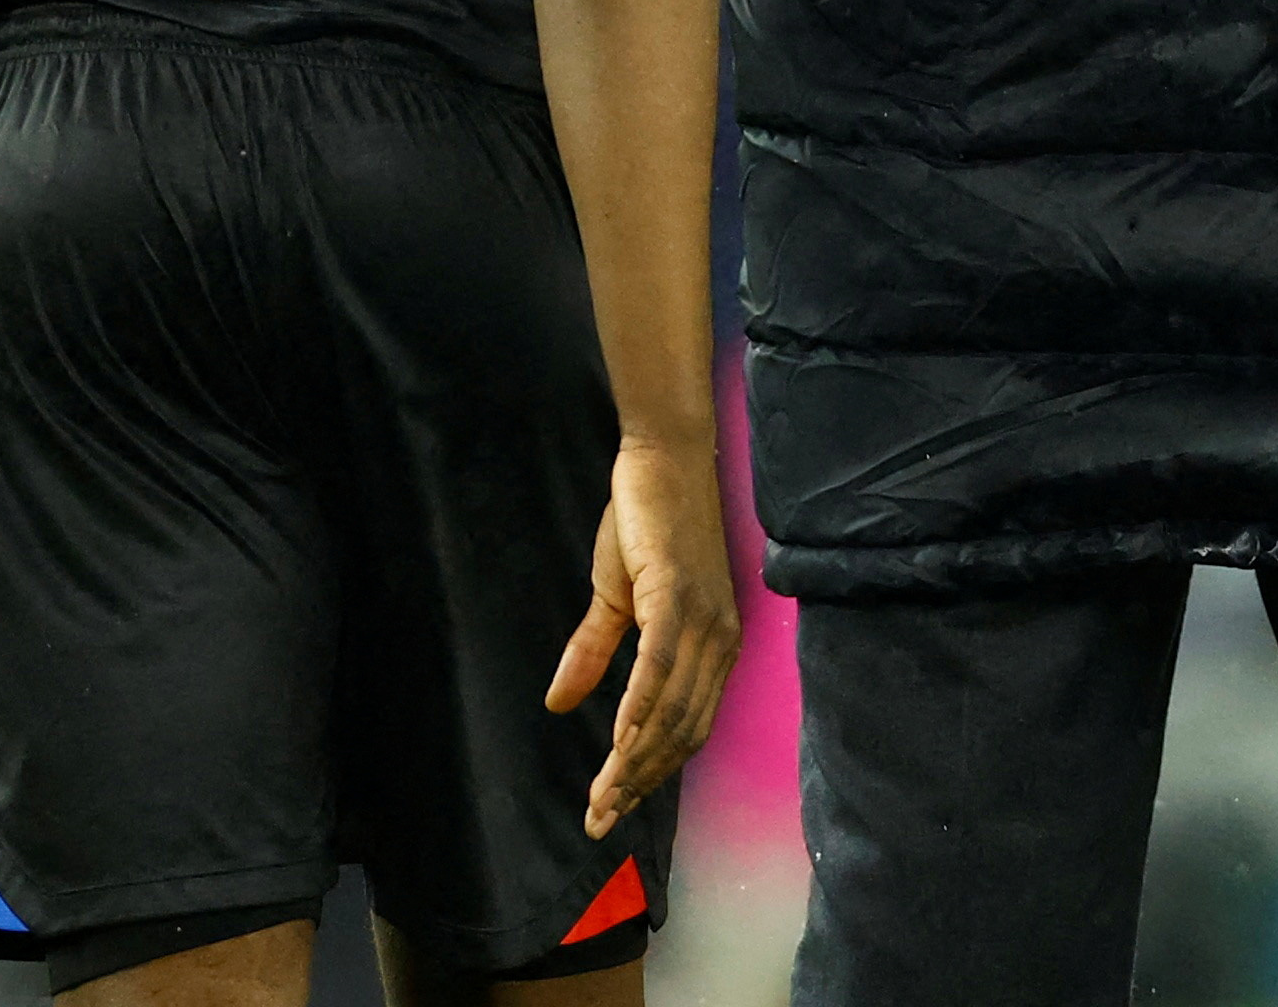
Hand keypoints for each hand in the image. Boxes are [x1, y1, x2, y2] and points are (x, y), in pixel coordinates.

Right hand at [542, 432, 739, 838]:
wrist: (661, 458)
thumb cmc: (645, 524)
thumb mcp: (617, 597)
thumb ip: (596, 652)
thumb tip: (558, 704)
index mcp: (713, 646)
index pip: (686, 729)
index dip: (651, 773)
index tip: (613, 808)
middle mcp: (719, 641)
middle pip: (680, 732)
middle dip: (639, 781)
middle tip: (600, 819)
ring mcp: (703, 620)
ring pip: (671, 709)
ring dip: (635, 759)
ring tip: (602, 796)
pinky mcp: (678, 596)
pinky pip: (661, 666)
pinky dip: (641, 708)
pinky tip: (619, 741)